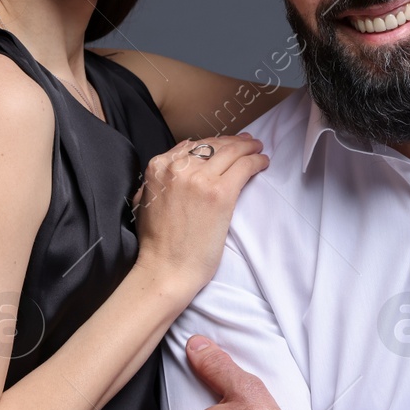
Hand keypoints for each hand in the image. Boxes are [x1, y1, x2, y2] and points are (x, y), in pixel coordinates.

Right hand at [131, 136, 268, 295]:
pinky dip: (257, 161)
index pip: (191, 145)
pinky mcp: (221, 192)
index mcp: (158, 167)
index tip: (224, 144)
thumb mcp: (146, 200)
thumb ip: (158, 179)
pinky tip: (263, 162)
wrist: (167, 267)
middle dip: (232, 141)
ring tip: (257, 148)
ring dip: (248, 147)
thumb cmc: (157, 242)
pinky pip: (244, 166)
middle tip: (247, 142)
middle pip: (212, 144)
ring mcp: (200, 178)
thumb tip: (173, 164)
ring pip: (231, 151)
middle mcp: (178, 167)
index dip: (212, 143)